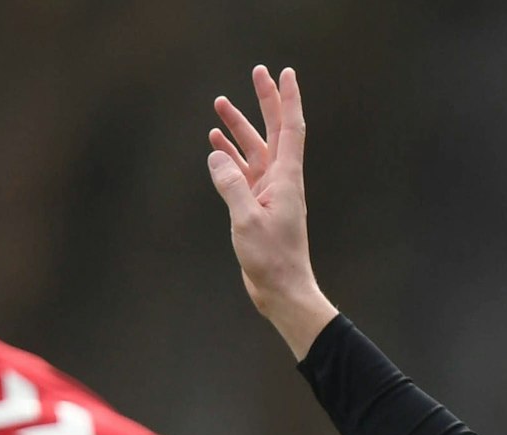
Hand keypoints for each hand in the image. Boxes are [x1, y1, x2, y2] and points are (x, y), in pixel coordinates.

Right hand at [207, 64, 339, 359]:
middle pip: (273, 130)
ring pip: (254, 150)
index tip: (284, 72)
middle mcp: (280, 180)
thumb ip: (231, 185)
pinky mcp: (257, 206)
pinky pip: (242, 173)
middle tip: (256, 72)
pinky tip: (216, 146)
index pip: (290, 128)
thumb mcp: (246, 220)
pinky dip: (230, 157)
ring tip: (219, 105)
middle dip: (264, 101)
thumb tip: (216, 155)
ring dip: (239, 128)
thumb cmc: (272, 259)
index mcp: (286, 178)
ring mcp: (269, 192)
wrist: (282, 289)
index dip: (288, 98)